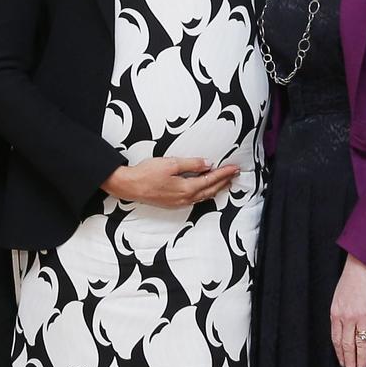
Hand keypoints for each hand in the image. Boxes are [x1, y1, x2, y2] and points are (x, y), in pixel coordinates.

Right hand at [102, 157, 238, 206]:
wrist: (130, 186)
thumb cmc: (147, 173)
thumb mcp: (171, 164)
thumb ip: (191, 164)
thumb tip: (207, 164)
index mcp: (186, 188)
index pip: (211, 179)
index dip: (224, 173)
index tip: (234, 168)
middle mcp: (185, 198)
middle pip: (210, 190)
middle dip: (224, 181)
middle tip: (234, 174)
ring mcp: (179, 202)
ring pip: (204, 196)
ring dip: (216, 188)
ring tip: (225, 182)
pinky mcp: (174, 203)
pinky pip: (196, 199)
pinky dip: (205, 193)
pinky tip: (206, 190)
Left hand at [330, 254, 365, 366]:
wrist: (364, 264)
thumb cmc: (350, 278)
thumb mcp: (338, 296)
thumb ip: (340, 313)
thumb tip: (342, 329)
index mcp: (336, 312)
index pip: (336, 339)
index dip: (339, 353)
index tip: (342, 363)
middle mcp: (349, 316)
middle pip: (348, 344)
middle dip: (349, 361)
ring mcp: (364, 315)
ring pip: (362, 343)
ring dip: (362, 358)